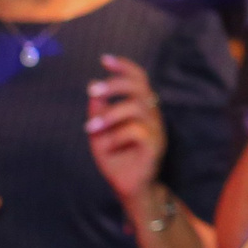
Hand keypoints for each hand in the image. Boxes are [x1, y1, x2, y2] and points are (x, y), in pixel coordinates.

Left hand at [85, 55, 167, 203]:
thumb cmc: (115, 158)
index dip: (124, 67)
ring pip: (136, 108)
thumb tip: (93, 88)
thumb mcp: (99, 132)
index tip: (104, 60)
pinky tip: (107, 146)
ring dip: (109, 114)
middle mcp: (152, 116)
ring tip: (90, 127)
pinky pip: (137, 131)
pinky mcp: (155, 147)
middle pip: (140, 88)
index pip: (139, 80)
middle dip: (115, 84)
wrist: (128, 187)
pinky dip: (117, 136)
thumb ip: (97, 111)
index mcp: (141, 108)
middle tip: (93, 91)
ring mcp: (156, 131)